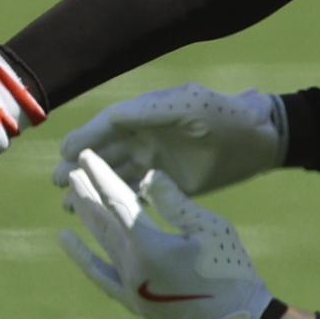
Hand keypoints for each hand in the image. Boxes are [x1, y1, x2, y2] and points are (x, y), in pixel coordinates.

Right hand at [52, 84, 286, 196]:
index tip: (65, 151)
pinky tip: (99, 213)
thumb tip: (113, 117)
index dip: (86, 136)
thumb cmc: (227, 115)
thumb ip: (153, 109)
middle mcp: (146, 136)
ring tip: (68, 202)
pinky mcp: (168, 182)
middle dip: (79, 164)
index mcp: (149, 114)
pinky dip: (117, 200)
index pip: (108, 124)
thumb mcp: (192, 105)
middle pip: (104, 150)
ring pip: (115, 173)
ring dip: (92, 185)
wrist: (261, 139)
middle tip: (58, 180)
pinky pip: (136, 191)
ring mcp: (155, 160)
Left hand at [59, 152, 275, 318]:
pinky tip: (66, 240)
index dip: (101, 176)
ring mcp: (128, 285)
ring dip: (86, 217)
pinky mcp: (131, 300)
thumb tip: (147, 175)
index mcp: (149, 245)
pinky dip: (82, 255)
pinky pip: (99, 273)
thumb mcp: (211, 228)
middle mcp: (131, 266)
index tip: (87, 157)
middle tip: (72, 169)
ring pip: (100, 242)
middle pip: (102, 220)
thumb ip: (175, 202)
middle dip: (87, 192)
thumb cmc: (230, 270)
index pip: (117, 201)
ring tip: (73, 197)